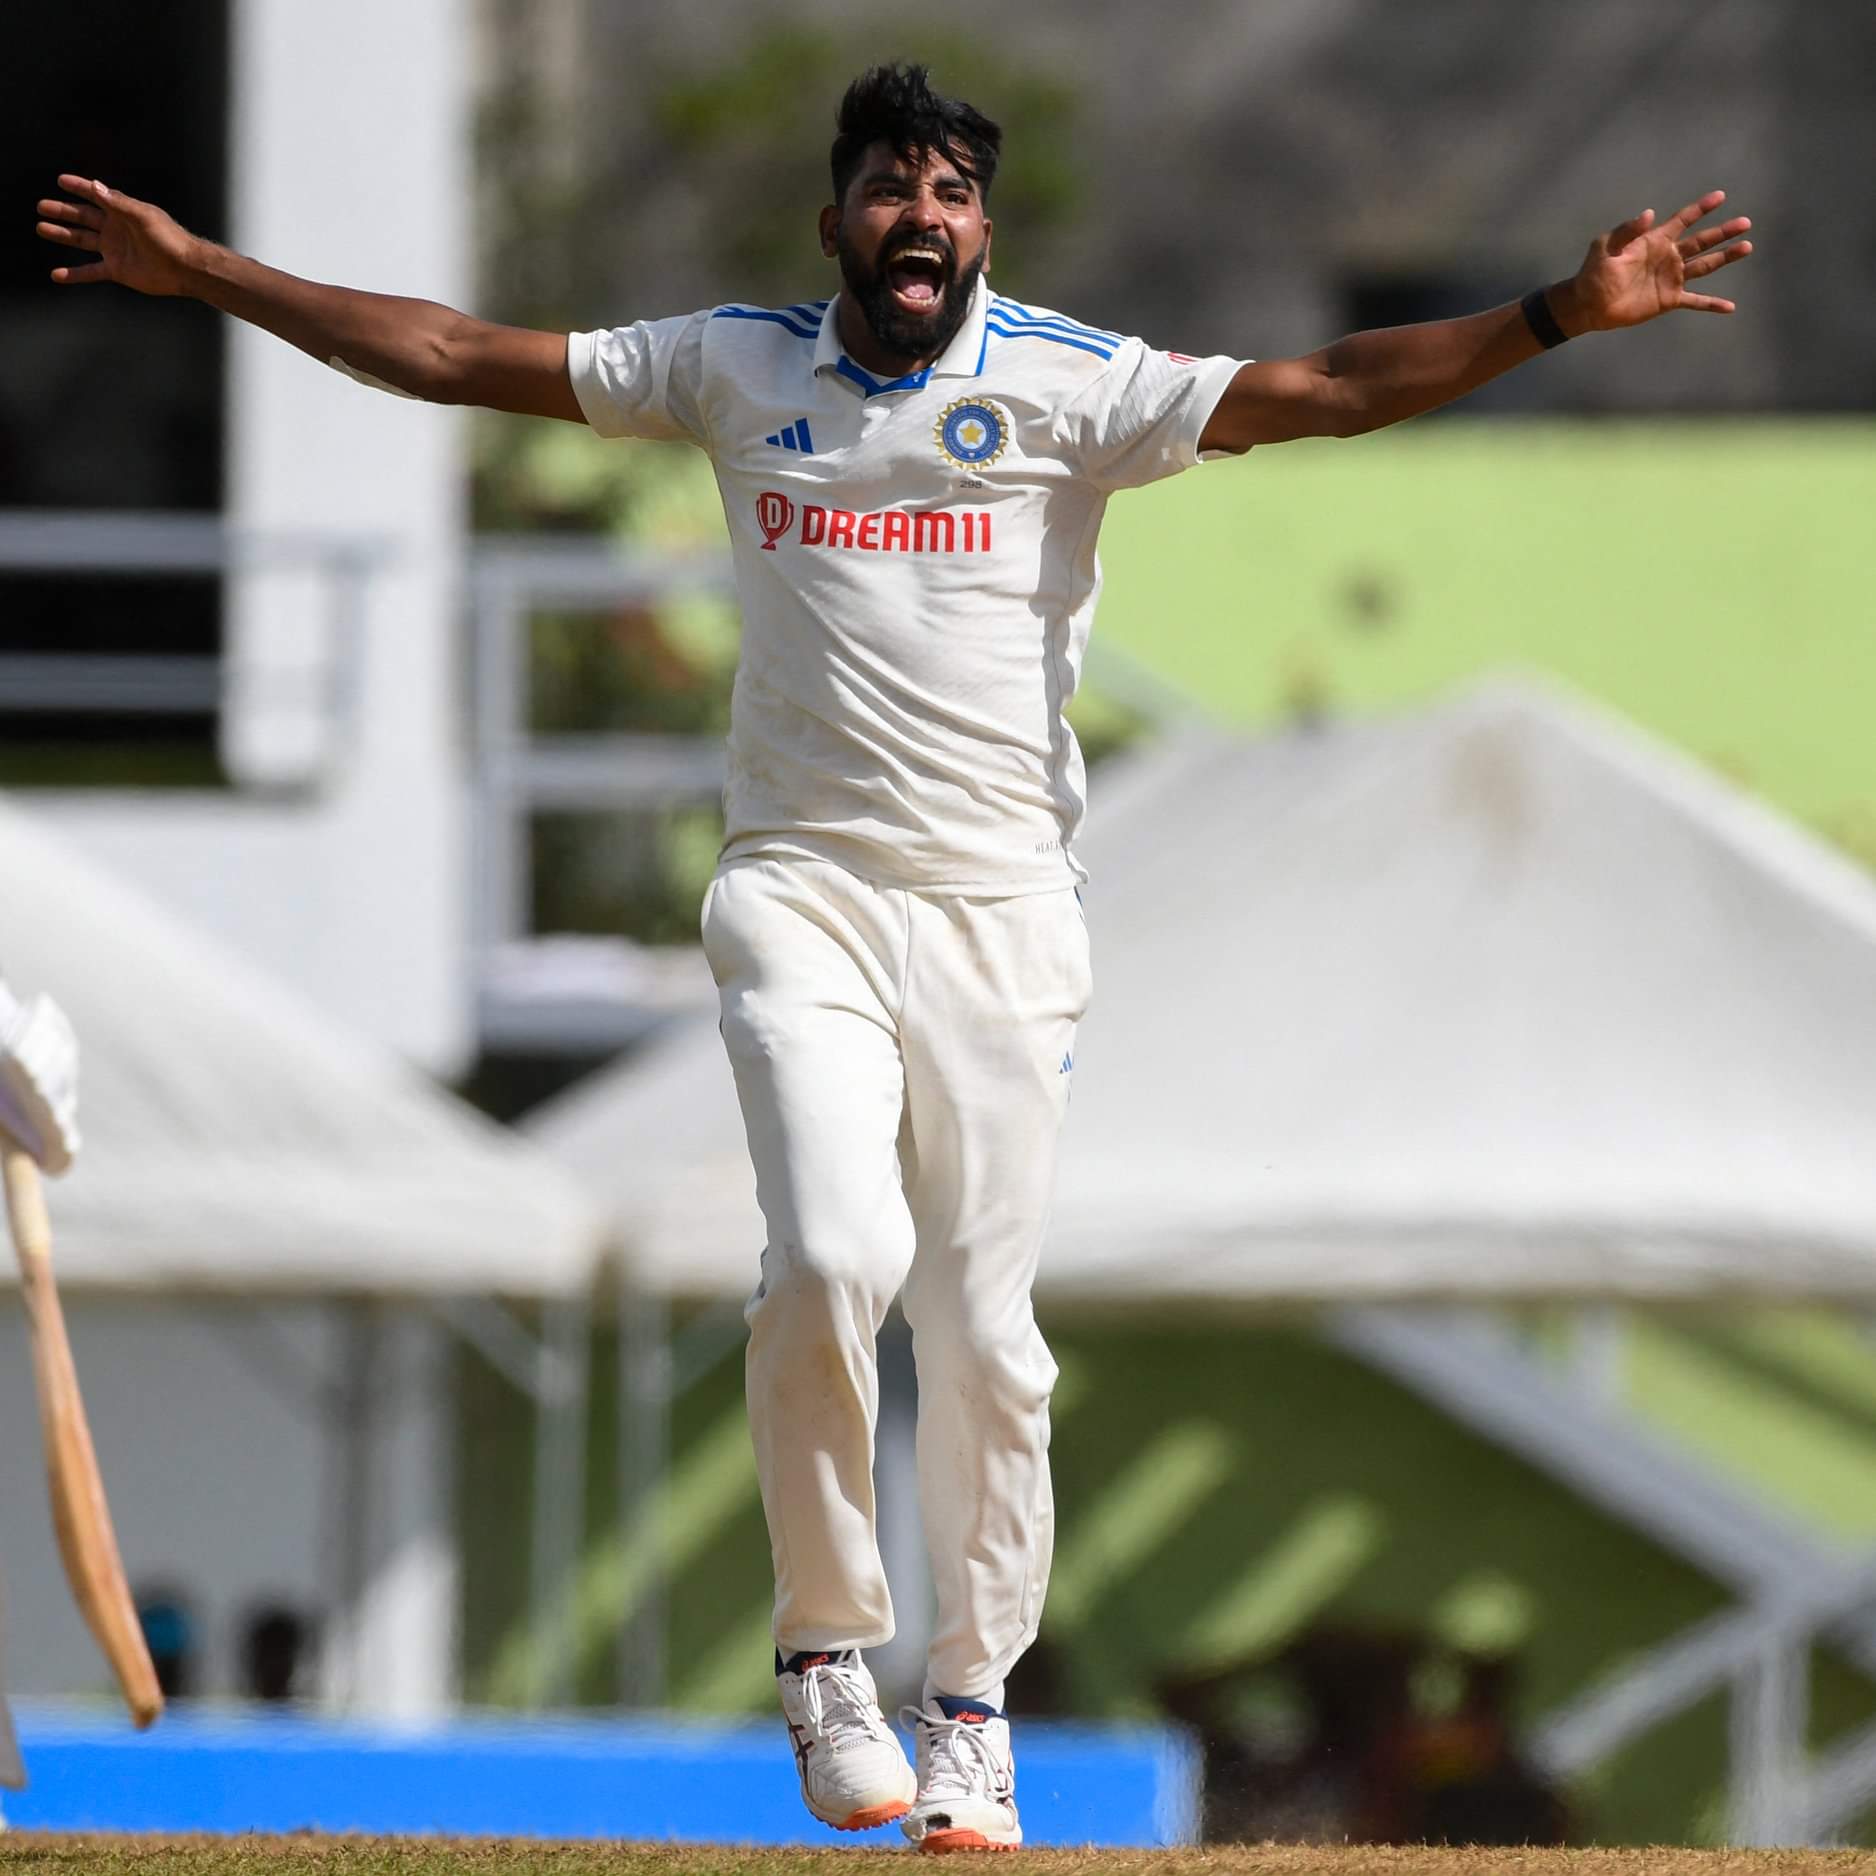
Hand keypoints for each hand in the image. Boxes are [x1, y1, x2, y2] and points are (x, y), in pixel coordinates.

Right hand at [35, 174, 203, 295]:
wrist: (185, 269)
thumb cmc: (168, 238)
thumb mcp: (143, 216)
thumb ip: (118, 202)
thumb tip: (95, 185)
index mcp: (122, 212)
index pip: (96, 195)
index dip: (80, 187)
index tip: (61, 180)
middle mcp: (115, 228)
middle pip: (83, 217)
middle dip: (63, 211)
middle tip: (42, 206)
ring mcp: (114, 249)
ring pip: (82, 240)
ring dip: (62, 235)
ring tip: (41, 228)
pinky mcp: (117, 270)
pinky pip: (91, 271)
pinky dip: (74, 274)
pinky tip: (57, 274)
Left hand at [1560, 189, 1752, 332]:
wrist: (1589, 305)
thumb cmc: (1594, 273)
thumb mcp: (1606, 247)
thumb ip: (1627, 231)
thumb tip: (1649, 214)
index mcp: (1656, 240)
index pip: (1683, 220)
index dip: (1701, 208)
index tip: (1720, 196)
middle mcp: (1668, 257)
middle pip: (1702, 241)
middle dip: (1724, 232)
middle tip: (1746, 223)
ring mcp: (1671, 278)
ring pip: (1705, 265)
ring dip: (1726, 257)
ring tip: (1746, 247)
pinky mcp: (1669, 299)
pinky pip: (1695, 301)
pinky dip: (1712, 304)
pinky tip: (1730, 307)